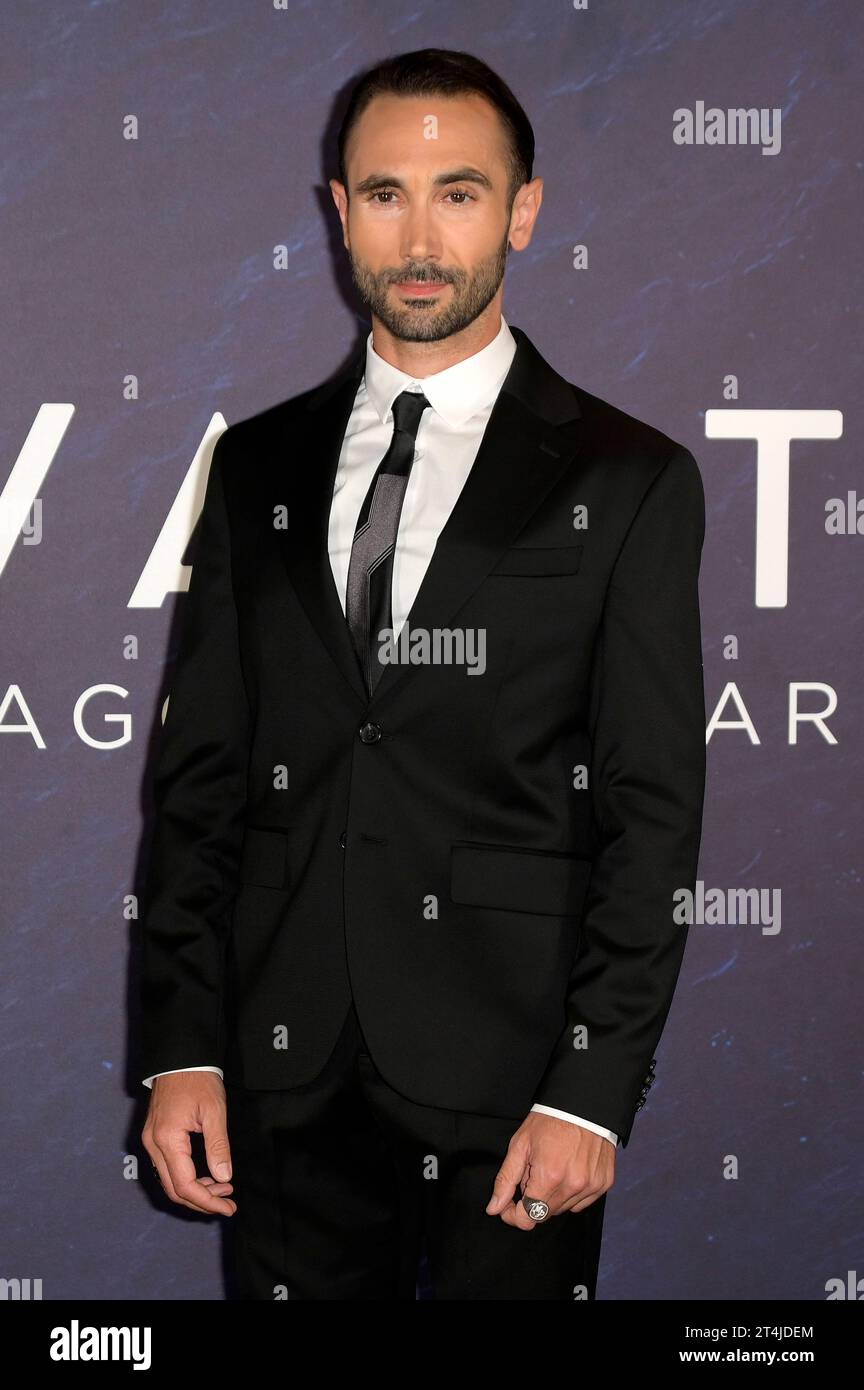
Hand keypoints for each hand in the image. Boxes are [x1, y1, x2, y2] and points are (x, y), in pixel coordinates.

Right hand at [142, 1072, 236, 1215]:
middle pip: (174, 1189)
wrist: (179, 1057)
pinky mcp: (154, 1136)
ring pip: (170, 1180)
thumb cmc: (198, 1080)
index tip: (228, 1207)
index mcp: (167, 1139)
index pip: (185, 1185)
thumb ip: (218, 1146)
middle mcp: (153, 1144)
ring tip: (223, 1189)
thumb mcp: (214, 1111)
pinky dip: (186, 1177)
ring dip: (195, 1190)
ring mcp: (150, 1140)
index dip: (207, 1201)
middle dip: (201, 1201)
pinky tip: (207, 1175)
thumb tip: (223, 1178)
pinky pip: (168, 1167)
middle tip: (228, 1202)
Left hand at [485, 1112, 614, 1227]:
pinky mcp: (603, 1183)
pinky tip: (568, 1171)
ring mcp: (591, 1186)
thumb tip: (494, 1208)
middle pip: (545, 1215)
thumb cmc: (549, 1121)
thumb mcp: (520, 1145)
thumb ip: (506, 1180)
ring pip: (563, 1209)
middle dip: (533, 1200)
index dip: (513, 1215)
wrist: (583, 1103)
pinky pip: (581, 1203)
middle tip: (532, 1174)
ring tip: (551, 1169)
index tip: (509, 1204)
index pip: (528, 1218)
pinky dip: (571, 1193)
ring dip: (552, 1197)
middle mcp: (573, 1186)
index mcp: (549, 1176)